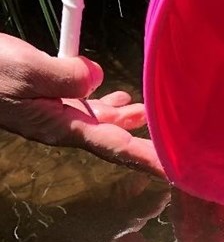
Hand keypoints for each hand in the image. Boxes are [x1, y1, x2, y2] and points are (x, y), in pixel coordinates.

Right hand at [0, 34, 163, 176]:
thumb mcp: (28, 69)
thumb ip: (67, 77)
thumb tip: (98, 80)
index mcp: (62, 127)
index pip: (116, 147)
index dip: (147, 159)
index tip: (174, 172)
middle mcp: (63, 127)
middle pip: (114, 137)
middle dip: (145, 140)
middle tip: (178, 143)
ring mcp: (55, 116)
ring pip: (100, 120)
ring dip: (128, 118)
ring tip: (152, 111)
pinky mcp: (46, 102)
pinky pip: (84, 105)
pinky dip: (105, 101)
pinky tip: (117, 95)